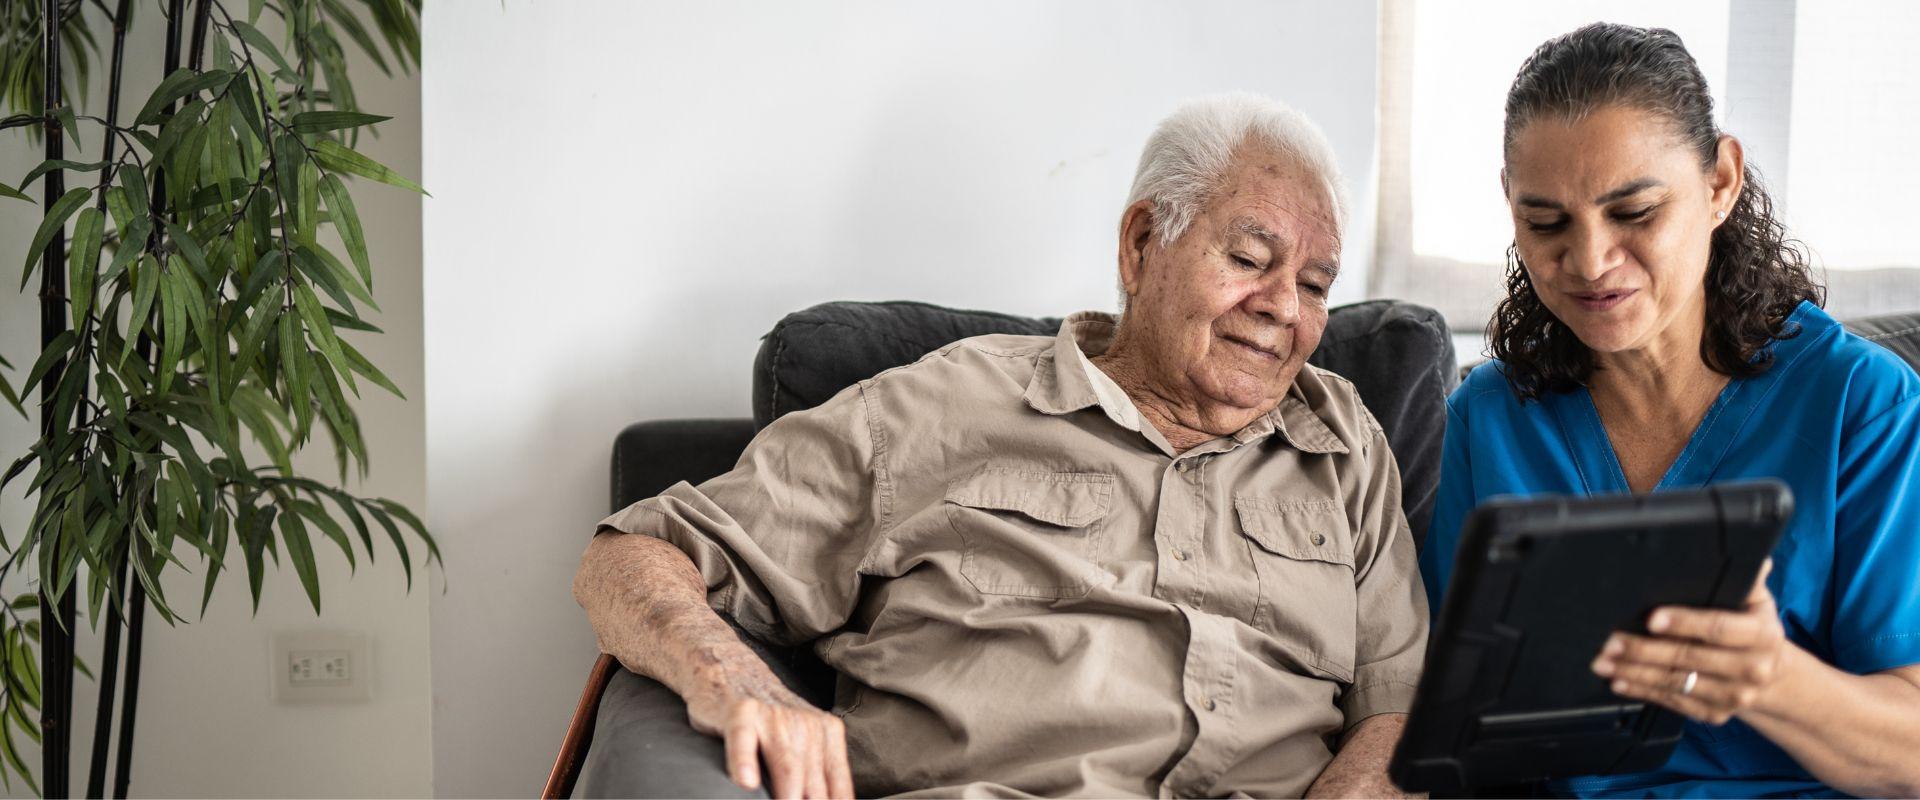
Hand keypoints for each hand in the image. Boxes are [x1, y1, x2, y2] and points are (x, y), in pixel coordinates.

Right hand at [685, 680, 853, 798]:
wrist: (732, 670)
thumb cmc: (768, 720)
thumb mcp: (801, 743)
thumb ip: (817, 776)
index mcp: (828, 735)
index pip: (838, 790)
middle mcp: (807, 726)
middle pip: (814, 787)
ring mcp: (773, 718)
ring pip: (787, 767)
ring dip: (787, 796)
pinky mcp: (740, 713)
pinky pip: (743, 742)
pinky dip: (744, 763)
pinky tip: (747, 783)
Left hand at [1591, 559, 1790, 724]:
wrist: (1772, 675)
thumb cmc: (1753, 629)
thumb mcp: (1757, 601)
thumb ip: (1746, 578)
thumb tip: (1746, 551)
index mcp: (1762, 635)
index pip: (1719, 628)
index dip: (1684, 623)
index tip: (1652, 619)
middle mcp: (1752, 669)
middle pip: (1689, 657)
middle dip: (1644, 650)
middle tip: (1611, 641)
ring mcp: (1734, 696)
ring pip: (1676, 682)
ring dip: (1634, 672)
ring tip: (1604, 661)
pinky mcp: (1715, 713)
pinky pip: (1674, 702)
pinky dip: (1643, 691)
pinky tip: (1620, 680)